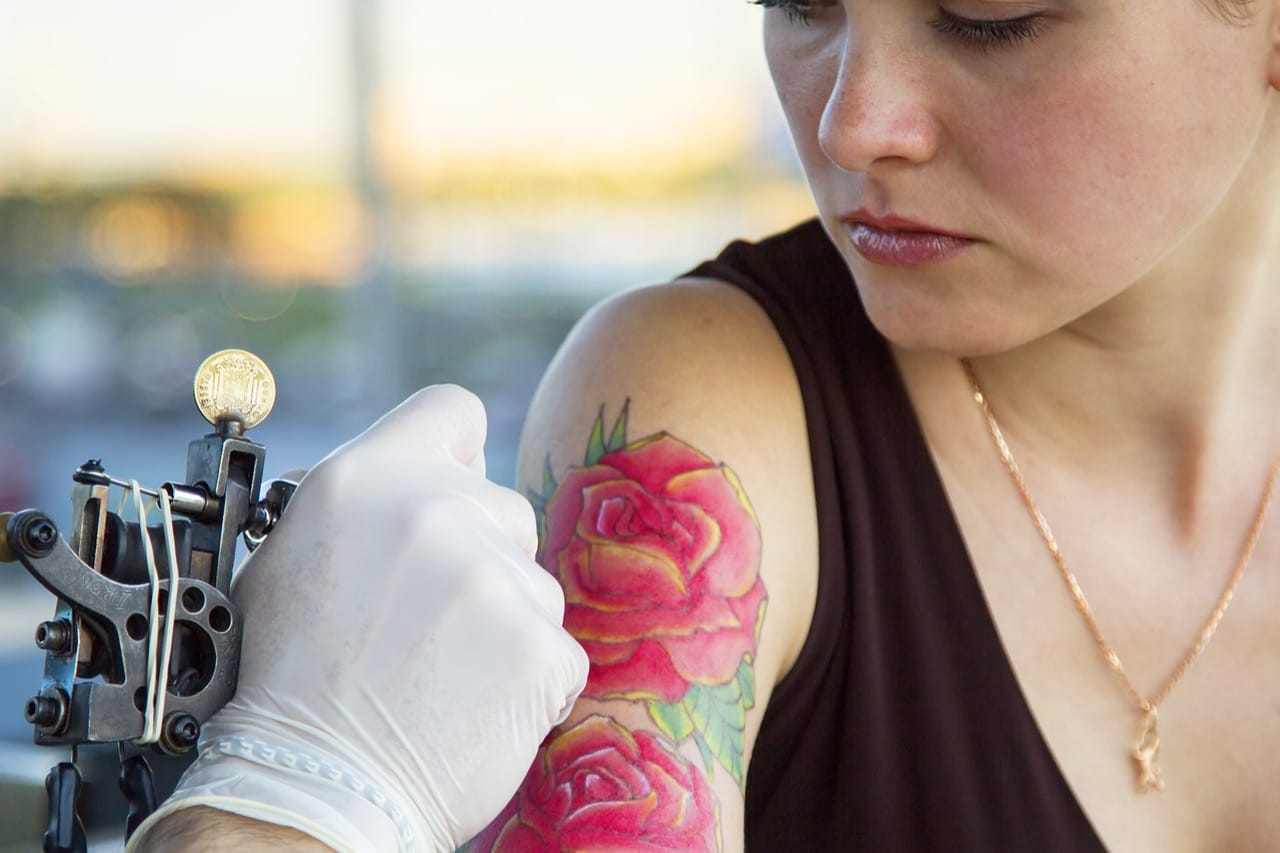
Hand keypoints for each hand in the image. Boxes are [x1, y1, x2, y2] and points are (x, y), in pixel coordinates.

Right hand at [129, 386, 587, 851]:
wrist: (312, 788)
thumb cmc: (289, 686)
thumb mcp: (291, 560)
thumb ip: (364, 508)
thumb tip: (411, 486)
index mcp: (363, 478)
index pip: (452, 411)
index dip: (459, 453)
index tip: (455, 488)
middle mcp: (432, 511)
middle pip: (505, 508)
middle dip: (483, 559)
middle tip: (431, 622)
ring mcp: (490, 577)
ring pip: (534, 584)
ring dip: (505, 625)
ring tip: (440, 675)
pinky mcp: (538, 645)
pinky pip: (558, 651)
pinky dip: (529, 684)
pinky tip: (473, 707)